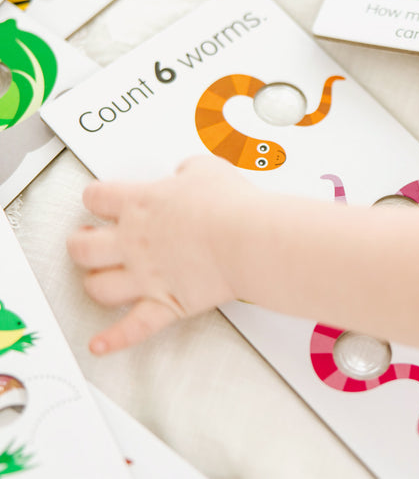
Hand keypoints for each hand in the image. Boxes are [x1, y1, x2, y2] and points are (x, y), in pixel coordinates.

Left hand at [68, 155, 249, 353]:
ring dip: (95, 283)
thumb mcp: (207, 168)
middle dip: (80, 243)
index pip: (96, 197)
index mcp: (140, 204)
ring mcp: (147, 276)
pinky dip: (114, 339)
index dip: (94, 198)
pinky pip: (133, 328)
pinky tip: (101, 343)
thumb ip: (189, 170)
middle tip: (85, 239)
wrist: (246, 238)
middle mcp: (134, 242)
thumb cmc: (230, 205)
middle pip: (83, 247)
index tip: (100, 200)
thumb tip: (187, 172)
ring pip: (99, 287)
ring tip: (98, 279)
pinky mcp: (166, 303)